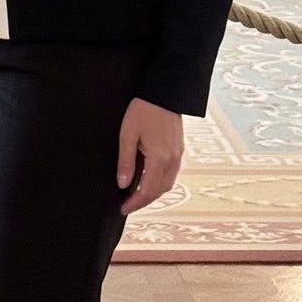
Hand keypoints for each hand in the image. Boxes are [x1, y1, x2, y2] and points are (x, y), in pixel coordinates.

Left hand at [116, 98, 183, 215]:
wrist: (164, 93)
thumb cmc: (144, 110)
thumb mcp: (128, 134)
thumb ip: (126, 161)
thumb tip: (122, 184)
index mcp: (159, 159)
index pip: (147, 191)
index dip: (135, 203)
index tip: (123, 209)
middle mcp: (172, 160)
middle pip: (159, 191)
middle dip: (143, 202)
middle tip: (127, 206)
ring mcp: (178, 155)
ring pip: (167, 184)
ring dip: (153, 193)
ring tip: (136, 196)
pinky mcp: (179, 149)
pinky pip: (171, 174)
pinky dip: (160, 183)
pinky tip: (149, 180)